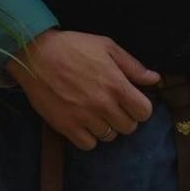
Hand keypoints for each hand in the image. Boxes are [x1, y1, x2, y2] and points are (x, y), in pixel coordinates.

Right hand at [7, 29, 160, 149]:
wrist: (34, 54)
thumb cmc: (72, 46)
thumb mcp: (106, 46)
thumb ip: (132, 65)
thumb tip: (155, 79)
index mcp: (116, 84)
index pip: (144, 112)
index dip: (140, 107)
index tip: (130, 101)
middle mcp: (103, 104)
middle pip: (129, 127)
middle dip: (123, 117)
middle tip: (111, 106)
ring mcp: (84, 117)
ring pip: (109, 136)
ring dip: (105, 126)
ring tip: (94, 112)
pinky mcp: (66, 126)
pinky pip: (88, 144)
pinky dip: (88, 137)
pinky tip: (83, 122)